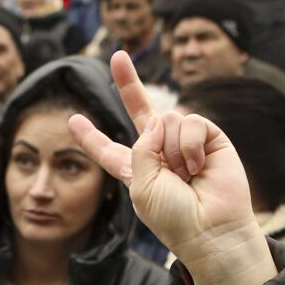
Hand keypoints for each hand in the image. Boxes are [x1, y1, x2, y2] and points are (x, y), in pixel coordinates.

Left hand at [69, 50, 276, 284]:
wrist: (210, 229)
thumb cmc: (173, 218)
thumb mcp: (139, 185)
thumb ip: (140, 148)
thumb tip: (161, 117)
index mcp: (135, 170)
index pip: (108, 150)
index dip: (91, 137)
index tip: (74, 120)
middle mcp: (159, 152)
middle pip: (141, 111)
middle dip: (128, 83)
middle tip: (118, 55)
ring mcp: (185, 143)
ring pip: (165, 119)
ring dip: (172, 151)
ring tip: (186, 176)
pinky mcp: (209, 137)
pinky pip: (189, 122)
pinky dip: (189, 145)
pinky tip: (199, 167)